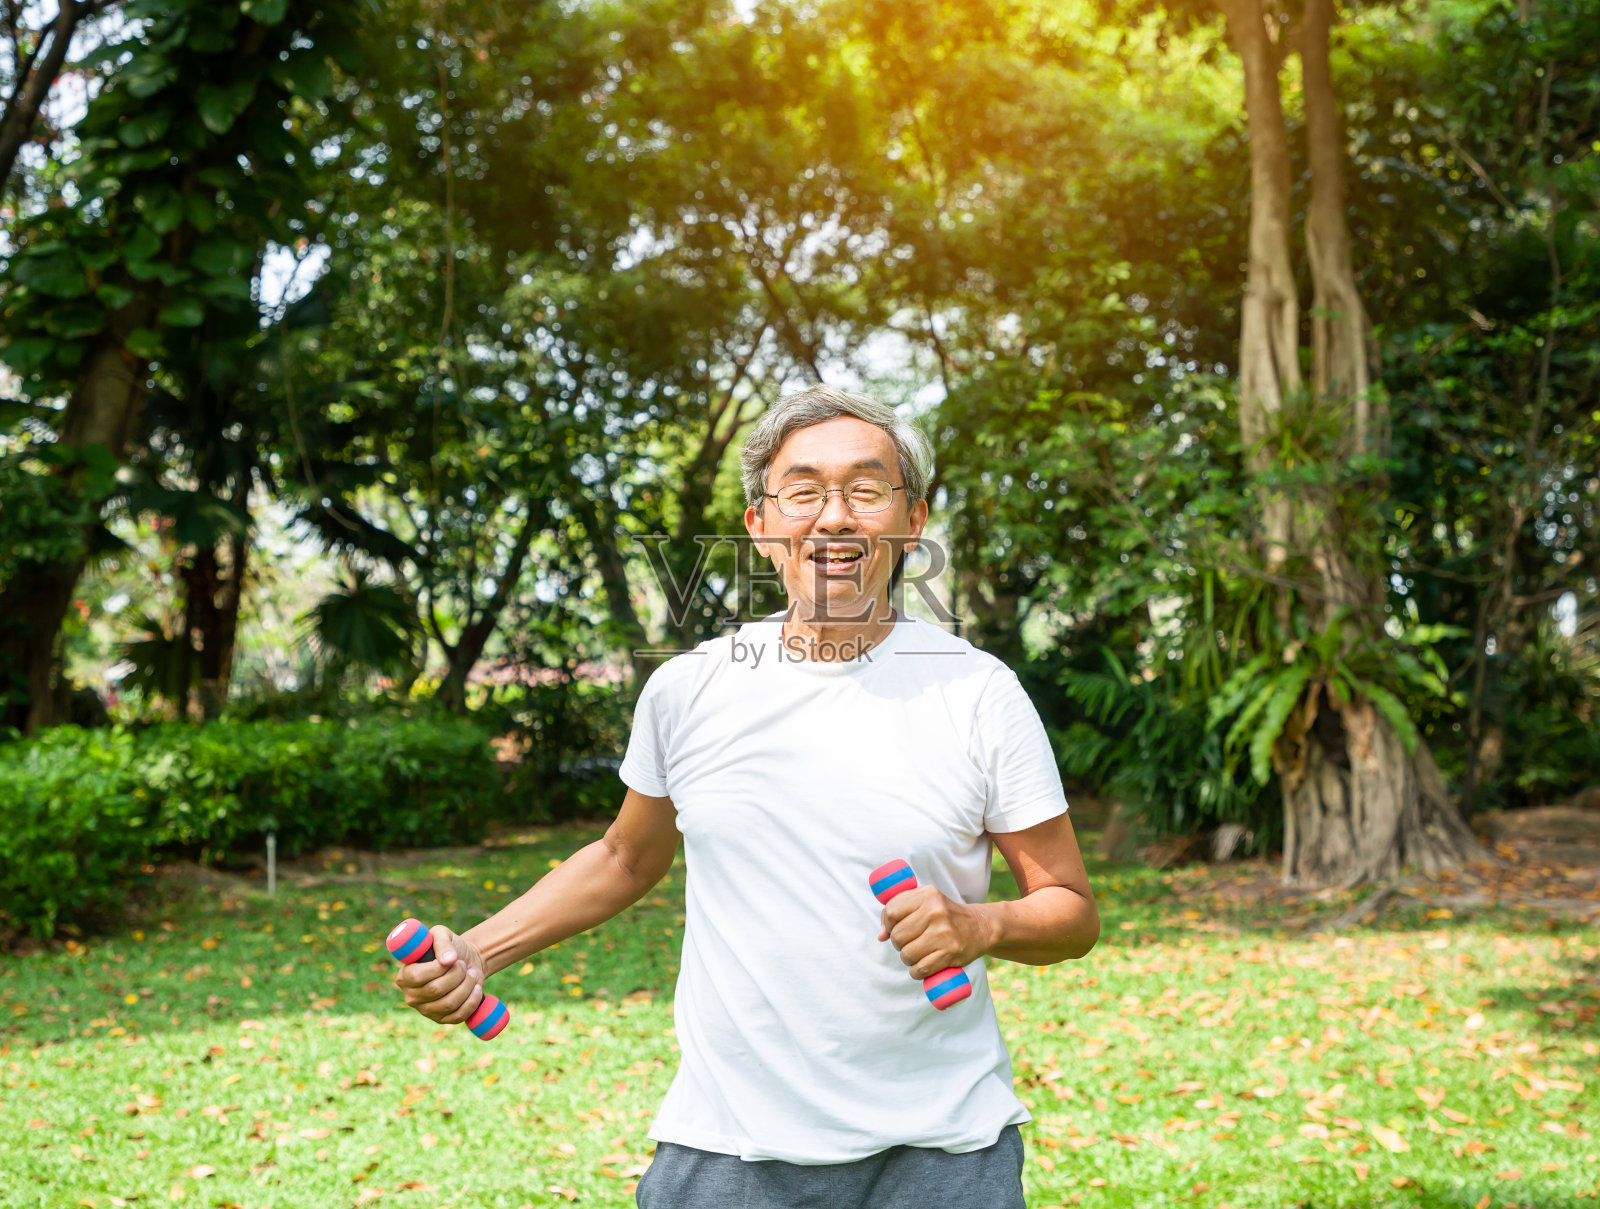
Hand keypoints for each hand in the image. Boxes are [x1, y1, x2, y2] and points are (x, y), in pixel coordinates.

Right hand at [393, 925, 487, 1024]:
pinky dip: (472, 1000)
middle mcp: (411, 996)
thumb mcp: (443, 934)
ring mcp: (425, 1010)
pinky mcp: (442, 1019)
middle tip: (463, 965)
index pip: (416, 976)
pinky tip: (475, 988)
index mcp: (404, 976)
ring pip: (449, 1003)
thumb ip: (442, 942)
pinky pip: (458, 1016)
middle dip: (456, 974)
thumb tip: (448, 960)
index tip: (451, 959)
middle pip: (435, 990)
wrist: (466, 962)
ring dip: (466, 985)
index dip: (436, 968)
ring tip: (471, 974)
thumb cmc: (450, 948)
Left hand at [878, 885, 996, 979]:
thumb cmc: (945, 915)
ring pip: (906, 955)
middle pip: (897, 936)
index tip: (895, 928)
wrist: (980, 927)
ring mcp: (944, 933)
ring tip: (918, 953)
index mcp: (927, 895)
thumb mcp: (925, 902)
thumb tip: (881, 936)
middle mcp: (936, 912)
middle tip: (910, 942)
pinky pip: (920, 969)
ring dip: (908, 959)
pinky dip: (917, 972)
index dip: (888, 925)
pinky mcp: (950, 954)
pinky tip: (922, 966)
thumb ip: (899, 911)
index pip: (891, 912)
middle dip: (899, 943)